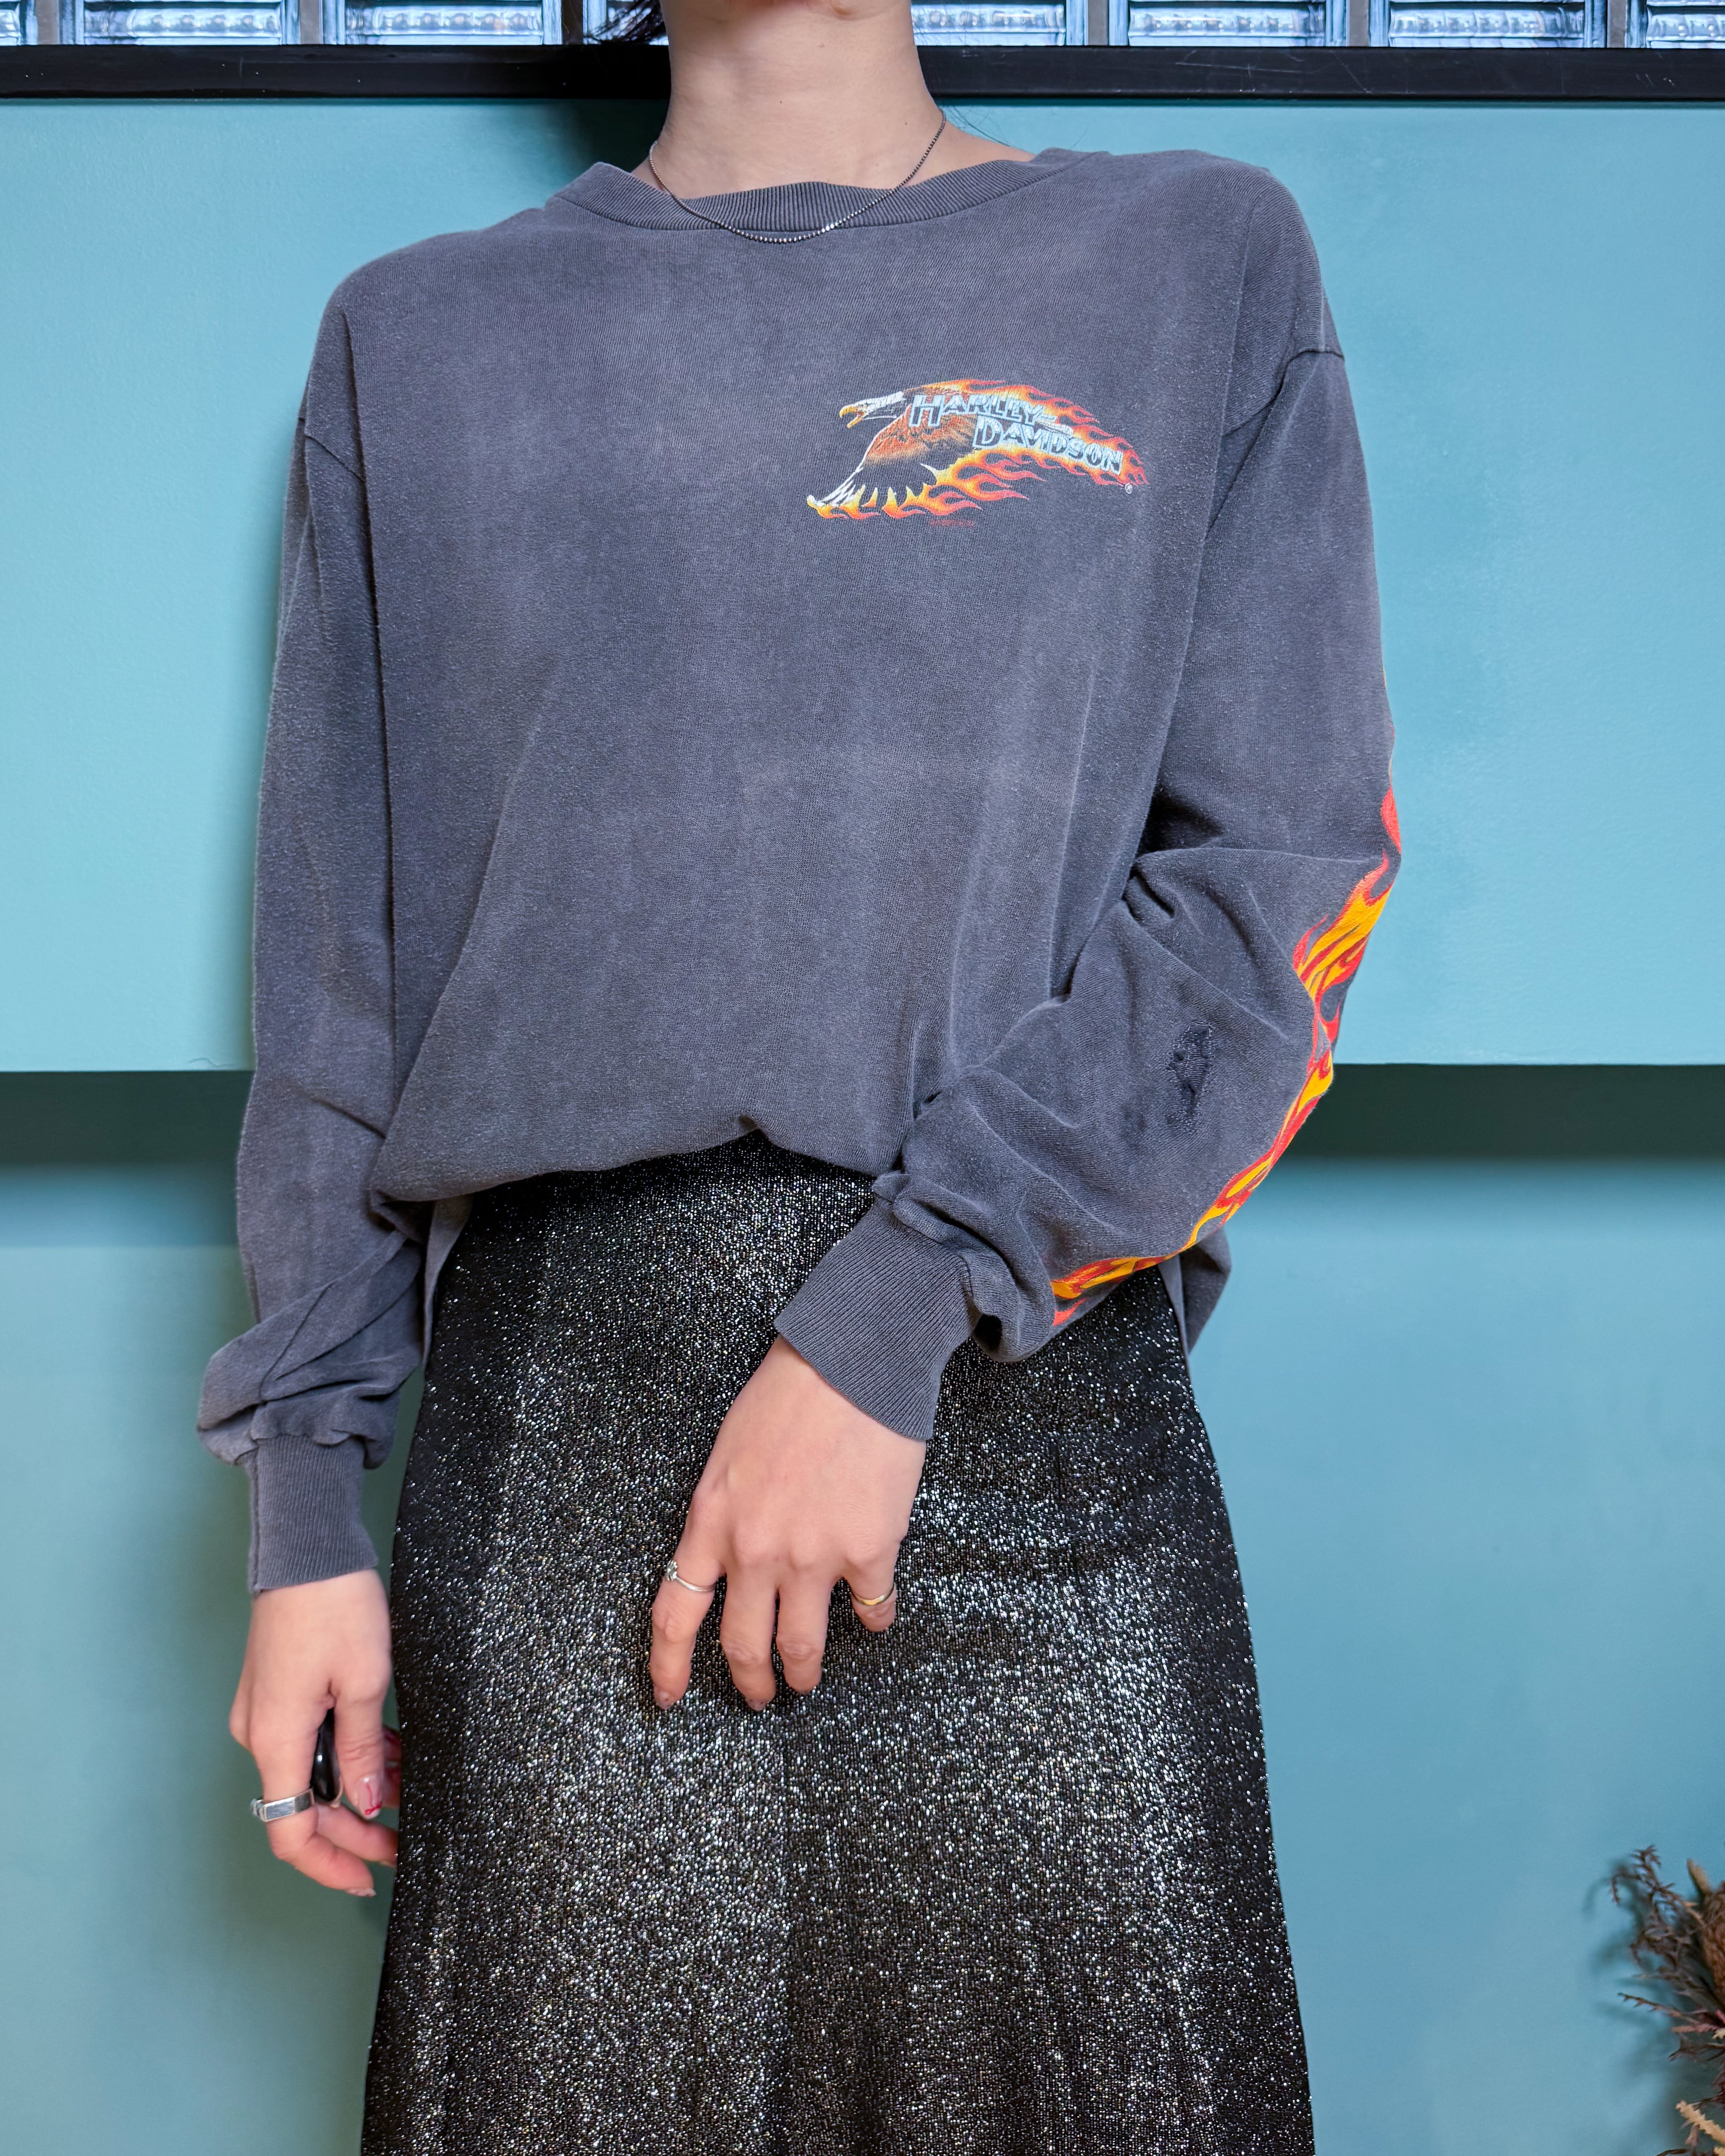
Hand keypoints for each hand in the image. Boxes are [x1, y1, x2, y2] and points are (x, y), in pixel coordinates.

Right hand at [230, 1568, 399, 1895]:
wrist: (306, 1546)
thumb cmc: (333, 1604)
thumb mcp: (366, 1683)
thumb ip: (365, 1751)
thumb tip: (369, 1803)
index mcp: (276, 1739)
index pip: (289, 1833)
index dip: (328, 1865)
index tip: (367, 1878)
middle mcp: (261, 1732)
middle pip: (303, 1808)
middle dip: (355, 1831)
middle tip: (403, 1841)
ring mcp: (267, 1712)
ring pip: (309, 1774)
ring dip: (355, 1790)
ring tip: (408, 1793)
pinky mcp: (278, 1692)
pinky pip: (310, 1741)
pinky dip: (346, 1755)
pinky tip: (388, 1755)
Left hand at [650, 1338, 925, 1709]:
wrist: (854, 1361)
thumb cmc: (789, 1393)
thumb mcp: (729, 1455)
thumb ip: (725, 1514)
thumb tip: (731, 1558)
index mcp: (712, 1521)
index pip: (675, 1613)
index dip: (667, 1666)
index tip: (666, 1697)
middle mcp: (756, 1550)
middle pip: (743, 1645)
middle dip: (750, 1683)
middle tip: (758, 1696)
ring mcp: (814, 1556)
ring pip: (802, 1646)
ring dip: (804, 1673)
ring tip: (806, 1680)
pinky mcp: (869, 1550)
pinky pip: (871, 1607)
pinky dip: (873, 1620)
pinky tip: (874, 1619)